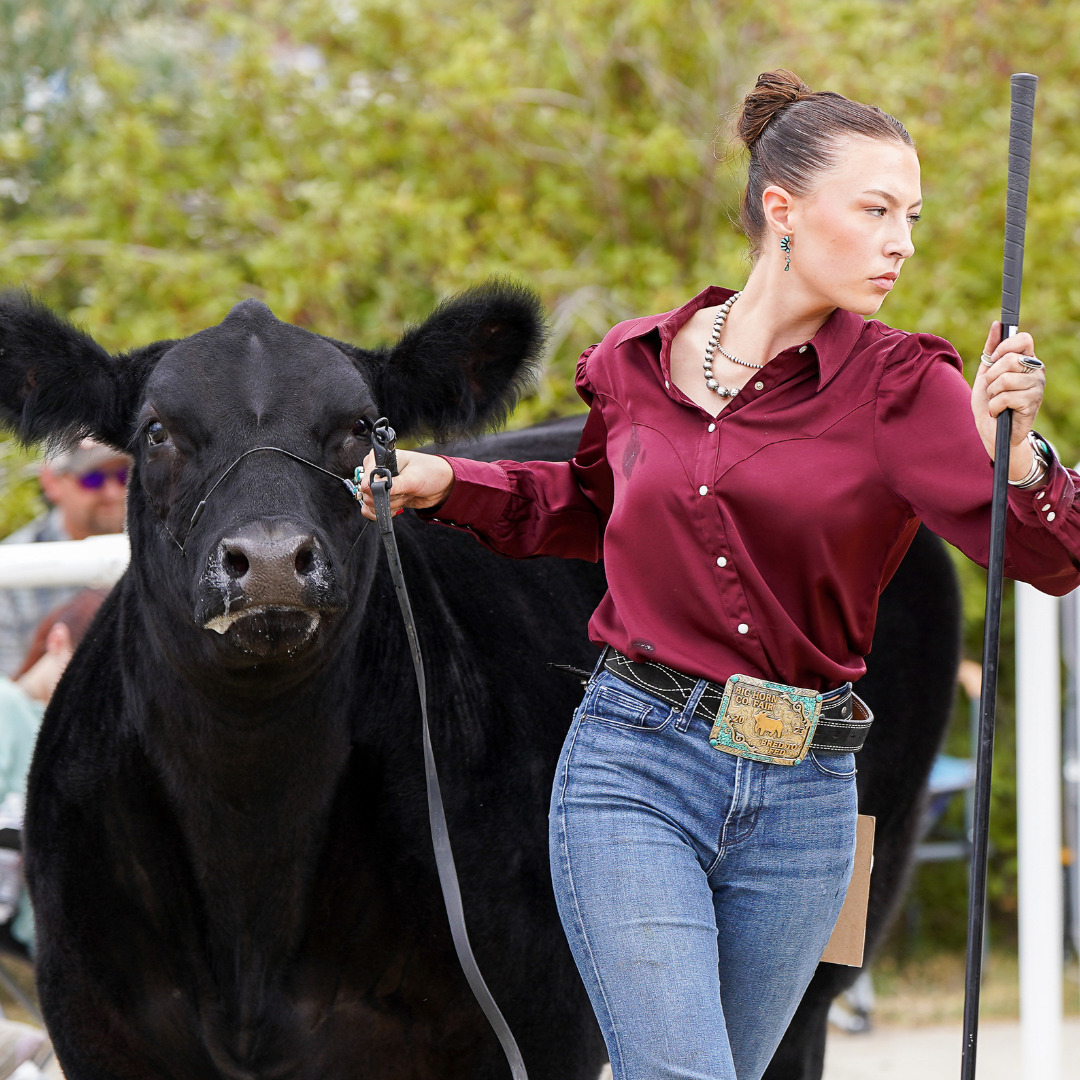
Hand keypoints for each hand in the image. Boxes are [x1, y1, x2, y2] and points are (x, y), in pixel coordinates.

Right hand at [358, 449, 455, 520]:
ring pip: (370, 504)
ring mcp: (379, 485)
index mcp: (380, 459)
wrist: (441, 487)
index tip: (390, 490)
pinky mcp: (383, 497)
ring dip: (390, 504)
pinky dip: (384, 512)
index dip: (375, 487)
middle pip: (366, 493)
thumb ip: (395, 484)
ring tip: (405, 494)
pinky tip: (397, 506)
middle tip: (404, 490)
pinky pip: (371, 510)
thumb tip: (376, 487)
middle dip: (388, 497)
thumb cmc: (430, 473)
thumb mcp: (414, 478)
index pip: (366, 477)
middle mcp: (376, 471)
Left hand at [971, 321, 1045, 480]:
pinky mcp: (1032, 403)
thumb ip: (990, 349)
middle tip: (992, 388)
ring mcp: (1036, 387)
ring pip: (1005, 379)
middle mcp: (1036, 370)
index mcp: (1026, 359)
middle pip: (1010, 359)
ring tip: (996, 401)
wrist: (991, 430)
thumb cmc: (989, 400)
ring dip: (992, 393)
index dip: (1004, 347)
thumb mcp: (985, 372)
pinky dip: (994, 407)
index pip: (1023, 339)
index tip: (992, 360)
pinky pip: (1005, 397)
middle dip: (991, 376)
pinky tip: (999, 411)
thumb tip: (997, 324)